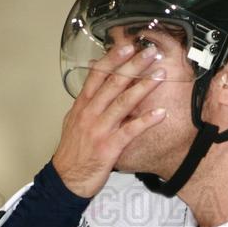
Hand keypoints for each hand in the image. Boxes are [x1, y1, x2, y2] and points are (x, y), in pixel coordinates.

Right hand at [52, 45, 166, 197]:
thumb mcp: (74, 122)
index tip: (127, 46)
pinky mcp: (109, 147)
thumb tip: (95, 85)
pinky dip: (146, 120)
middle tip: (150, 52)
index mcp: (82, 106)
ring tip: (159, 74)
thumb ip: (87, 103)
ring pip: (123, 103)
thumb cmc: (73, 152)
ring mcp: (99, 129)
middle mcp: (90, 114)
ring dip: (143, 87)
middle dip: (133, 66)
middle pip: (113, 84)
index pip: (97, 76)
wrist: (66, 180)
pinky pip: (130, 130)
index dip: (112, 60)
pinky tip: (160, 113)